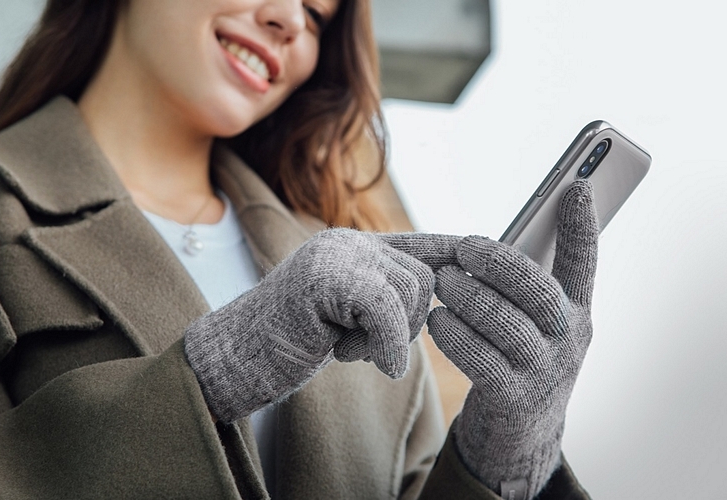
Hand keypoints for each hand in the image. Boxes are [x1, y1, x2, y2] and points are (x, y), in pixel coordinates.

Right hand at [184, 228, 453, 423]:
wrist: (236, 357)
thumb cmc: (291, 342)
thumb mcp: (346, 316)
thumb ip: (382, 297)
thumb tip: (438, 286)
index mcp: (356, 249)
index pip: (423, 243)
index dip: (459, 252)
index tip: (491, 257)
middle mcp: (348, 243)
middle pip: (423, 278)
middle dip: (408, 324)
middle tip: (366, 344)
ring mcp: (335, 255)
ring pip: (409, 292)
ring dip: (387, 336)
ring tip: (343, 343)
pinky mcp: (323, 277)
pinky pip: (384, 308)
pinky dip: (386, 343)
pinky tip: (372, 363)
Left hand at [428, 180, 598, 498]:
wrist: (520, 432)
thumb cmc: (519, 359)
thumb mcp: (533, 323)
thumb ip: (522, 287)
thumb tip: (483, 245)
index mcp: (576, 312)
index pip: (585, 263)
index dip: (581, 225)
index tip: (577, 187)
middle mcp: (570, 340)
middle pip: (537, 289)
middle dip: (497, 263)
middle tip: (463, 249)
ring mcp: (546, 372)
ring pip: (504, 322)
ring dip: (466, 296)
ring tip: (441, 282)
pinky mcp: (515, 400)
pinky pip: (481, 358)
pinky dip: (454, 334)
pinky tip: (437, 321)